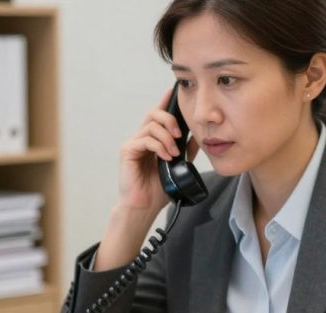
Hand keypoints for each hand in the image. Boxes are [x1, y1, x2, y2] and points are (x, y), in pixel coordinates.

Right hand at [117, 88, 199, 212]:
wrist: (144, 206)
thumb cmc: (158, 189)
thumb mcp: (178, 166)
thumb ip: (186, 149)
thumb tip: (198, 136)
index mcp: (152, 140)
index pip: (158, 115)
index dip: (165, 101)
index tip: (174, 91)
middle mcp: (141, 138)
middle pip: (154, 114)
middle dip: (170, 119)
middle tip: (180, 133)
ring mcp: (133, 144)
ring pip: (151, 126)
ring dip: (167, 137)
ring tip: (174, 153)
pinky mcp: (127, 151)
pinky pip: (145, 139)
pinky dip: (159, 146)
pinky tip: (166, 157)